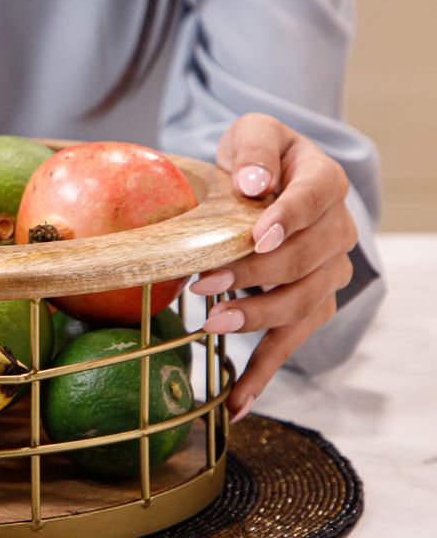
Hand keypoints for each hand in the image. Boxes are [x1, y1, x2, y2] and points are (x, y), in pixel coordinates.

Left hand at [191, 114, 356, 420]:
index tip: (257, 235)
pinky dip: (262, 374)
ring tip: (212, 325)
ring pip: (302, 305)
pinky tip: (235, 403)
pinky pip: (290, 343)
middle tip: (202, 282)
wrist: (265, 180)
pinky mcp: (308, 305)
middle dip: (254, 275)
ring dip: (256, 319)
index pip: (314, 201)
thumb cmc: (256, 157)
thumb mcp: (253, 134)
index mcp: (324, 182)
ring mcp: (326, 273)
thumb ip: (255, 151)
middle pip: (305, 261)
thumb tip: (255, 185)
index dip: (289, 219)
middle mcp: (336, 231)